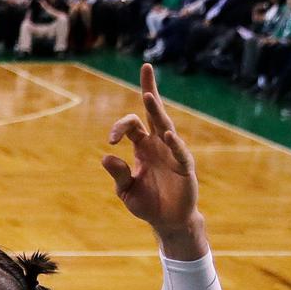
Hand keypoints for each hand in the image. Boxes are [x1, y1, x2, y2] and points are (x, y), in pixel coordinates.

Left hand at [102, 64, 203, 249]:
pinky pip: (179, 152)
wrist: (168, 221)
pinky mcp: (185, 167)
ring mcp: (173, 153)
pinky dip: (173, 144)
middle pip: (154, 112)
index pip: (131, 125)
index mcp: (143, 146)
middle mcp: (159, 144)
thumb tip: (105, 157)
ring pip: (165, 126)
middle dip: (149, 89)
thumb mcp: (126, 190)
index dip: (119, 128)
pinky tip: (167, 133)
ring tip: (148, 95)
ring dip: (157, 111)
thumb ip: (118, 174)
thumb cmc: (148, 202)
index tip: (111, 141)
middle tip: (145, 68)